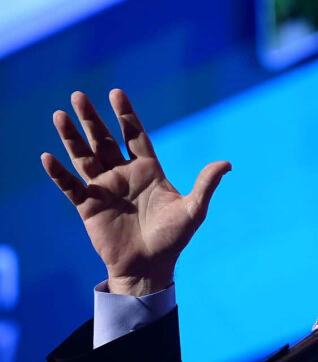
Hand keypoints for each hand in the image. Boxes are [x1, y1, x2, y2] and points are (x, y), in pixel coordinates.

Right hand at [41, 90, 230, 295]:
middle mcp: (124, 174)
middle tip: (79, 95)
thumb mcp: (194, 210)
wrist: (150, 268)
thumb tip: (227, 163)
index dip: (126, 115)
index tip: (116, 93)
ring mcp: (104, 189)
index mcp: (148, 170)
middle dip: (92, 119)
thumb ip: (205, 185)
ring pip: (84, 157)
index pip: (135, 135)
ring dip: (71, 138)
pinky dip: (59, 174)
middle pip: (105, 140)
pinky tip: (48, 158)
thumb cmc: (174, 239)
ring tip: (59, 115)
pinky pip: (71, 187)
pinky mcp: (88, 207)